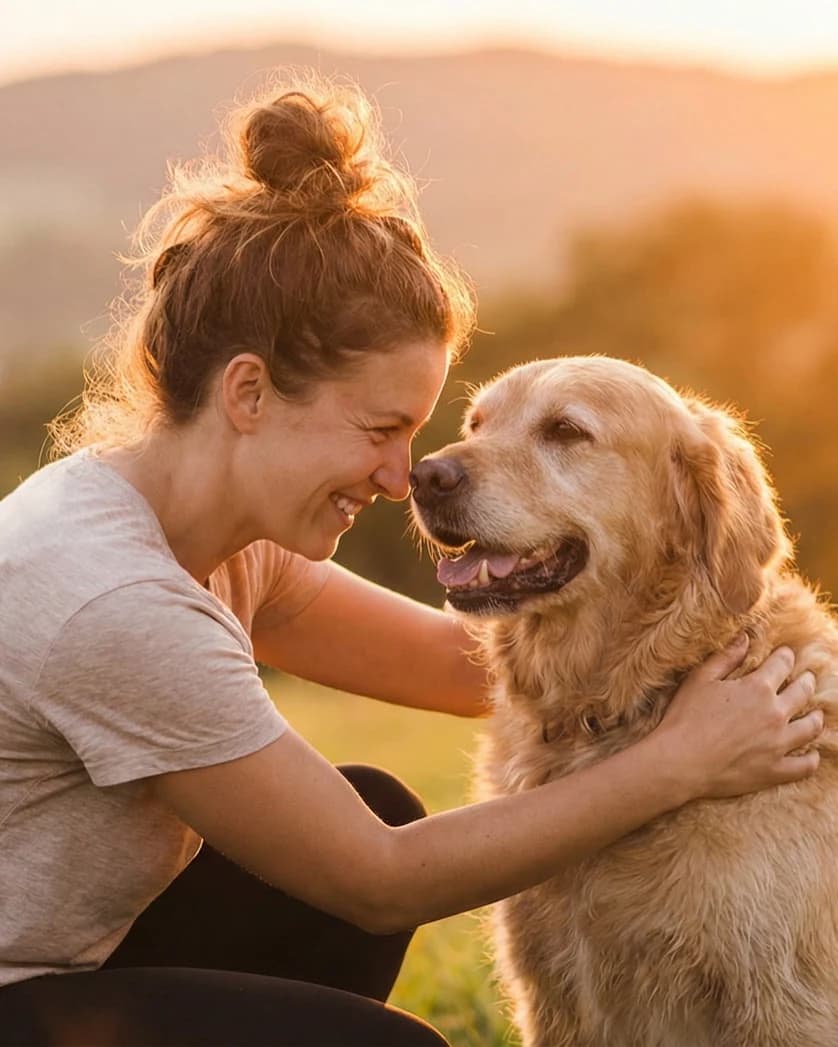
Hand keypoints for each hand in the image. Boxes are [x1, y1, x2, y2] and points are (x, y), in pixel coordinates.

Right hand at [655, 636, 821, 800]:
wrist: (680, 762)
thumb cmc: (685, 718)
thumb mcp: (700, 679)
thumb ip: (725, 657)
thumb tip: (744, 638)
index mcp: (757, 688)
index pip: (782, 663)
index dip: (785, 655)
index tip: (786, 654)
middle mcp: (775, 713)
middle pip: (803, 692)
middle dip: (806, 681)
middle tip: (807, 678)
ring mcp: (778, 744)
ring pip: (811, 727)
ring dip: (816, 717)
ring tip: (816, 714)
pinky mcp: (775, 770)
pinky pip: (806, 765)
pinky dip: (811, 758)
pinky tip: (811, 753)